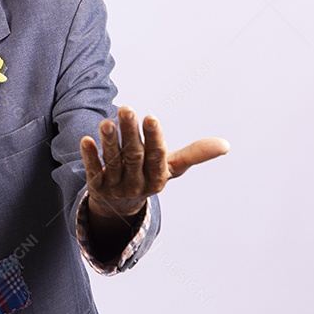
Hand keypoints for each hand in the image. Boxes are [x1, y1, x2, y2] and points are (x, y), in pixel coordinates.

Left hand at [80, 106, 229, 219]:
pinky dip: (90, 157)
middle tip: (126, 109)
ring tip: (106, 121)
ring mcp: (116, 187)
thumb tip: (226, 144)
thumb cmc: (150, 175)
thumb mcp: (172, 167)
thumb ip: (195, 154)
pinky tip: (86, 141)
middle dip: (130, 133)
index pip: (156, 157)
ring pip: (113, 162)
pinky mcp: (97, 187)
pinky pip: (93, 171)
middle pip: (133, 156)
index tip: (150, 117)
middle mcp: (138, 184)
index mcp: (158, 178)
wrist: (120, 204)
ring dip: (109, 142)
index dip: (153, 138)